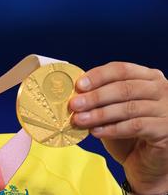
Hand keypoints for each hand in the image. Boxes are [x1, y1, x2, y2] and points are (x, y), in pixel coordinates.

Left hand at [70, 62, 167, 193]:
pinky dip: (112, 129)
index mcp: (149, 77)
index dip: (98, 76)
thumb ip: (101, 98)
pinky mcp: (166, 130)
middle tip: (74, 104)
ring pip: (128, 108)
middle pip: (124, 88)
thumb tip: (76, 92)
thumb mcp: (112, 109)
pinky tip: (95, 132)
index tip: (79, 85)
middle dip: (95, 97)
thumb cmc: (127, 133)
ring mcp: (167, 110)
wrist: (145, 163)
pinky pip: (135, 126)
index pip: (122, 70)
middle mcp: (162, 89)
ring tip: (80, 119)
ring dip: (100, 114)